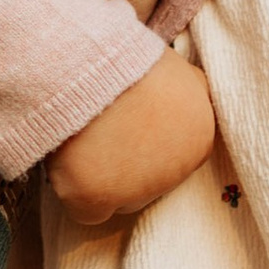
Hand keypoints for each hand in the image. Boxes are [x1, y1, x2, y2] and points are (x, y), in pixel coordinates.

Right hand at [48, 53, 221, 227]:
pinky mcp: (99, 199)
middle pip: (150, 182)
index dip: (145, 141)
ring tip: (82, 138)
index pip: (174, 155)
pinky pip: (88, 212)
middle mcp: (179, 168)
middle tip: (101, 131)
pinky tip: (67, 162)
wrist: (87, 59)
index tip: (125, 122)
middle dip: (126, 163)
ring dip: (102, 177)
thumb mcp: (173, 68)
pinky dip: (74, 192)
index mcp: (202, 134)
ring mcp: (140, 189)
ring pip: (120, 198)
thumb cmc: (124, 55)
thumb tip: (171, 103)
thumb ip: (182, 93)